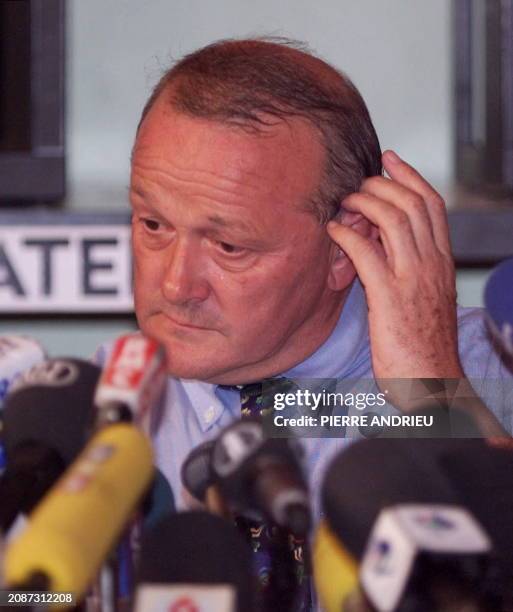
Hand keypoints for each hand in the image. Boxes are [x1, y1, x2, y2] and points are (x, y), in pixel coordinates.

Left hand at [327, 150, 463, 384]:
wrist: (433, 384)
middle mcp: (431, 264)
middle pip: (412, 203)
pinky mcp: (390, 298)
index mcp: (442, 263)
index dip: (410, 177)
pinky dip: (347, 235)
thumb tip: (381, 245)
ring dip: (364, 203)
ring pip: (393, 219)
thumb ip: (409, 269)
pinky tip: (333, 231)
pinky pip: (366, 253)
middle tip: (358, 182)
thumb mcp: (424, 299)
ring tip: (344, 202)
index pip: (432, 206)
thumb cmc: (423, 346)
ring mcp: (412, 279)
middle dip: (382, 183)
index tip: (389, 160)